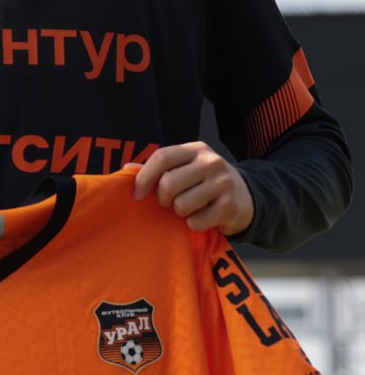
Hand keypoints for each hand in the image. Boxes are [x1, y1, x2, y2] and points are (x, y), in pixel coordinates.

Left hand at [132, 142, 253, 236]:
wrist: (247, 197)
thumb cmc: (205, 182)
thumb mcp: (186, 168)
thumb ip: (159, 168)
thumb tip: (127, 168)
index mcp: (196, 149)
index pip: (162, 157)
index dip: (144, 177)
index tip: (137, 194)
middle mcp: (211, 163)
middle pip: (169, 183)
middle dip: (163, 199)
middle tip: (169, 202)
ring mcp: (223, 184)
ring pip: (182, 204)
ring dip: (180, 212)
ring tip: (188, 208)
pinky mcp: (231, 206)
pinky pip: (196, 221)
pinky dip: (193, 224)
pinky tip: (202, 217)